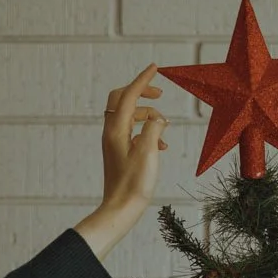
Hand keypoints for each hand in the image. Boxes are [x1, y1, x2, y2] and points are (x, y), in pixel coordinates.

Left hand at [74, 64, 167, 259]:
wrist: (120, 209)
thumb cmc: (134, 184)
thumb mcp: (149, 152)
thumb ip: (154, 129)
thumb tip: (157, 120)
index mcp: (116, 129)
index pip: (129, 94)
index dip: (143, 80)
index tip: (155, 67)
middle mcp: (111, 132)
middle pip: (122, 99)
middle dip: (141, 93)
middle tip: (159, 95)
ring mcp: (113, 142)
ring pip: (130, 116)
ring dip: (148, 116)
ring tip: (166, 127)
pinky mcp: (118, 152)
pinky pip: (132, 132)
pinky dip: (147, 131)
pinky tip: (162, 145)